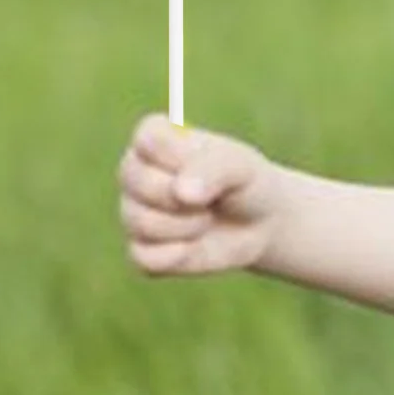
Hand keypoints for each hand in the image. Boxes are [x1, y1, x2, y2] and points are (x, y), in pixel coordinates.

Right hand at [119, 114, 281, 276]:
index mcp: (155, 139)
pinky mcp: (141, 250)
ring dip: (187, 227)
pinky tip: (194, 246)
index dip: (178, 156)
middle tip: (212, 198)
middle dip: (185, 196)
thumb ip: (212, 170)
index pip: (146, 137)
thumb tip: (180, 193)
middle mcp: (136, 173)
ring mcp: (133, 212)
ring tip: (207, 219)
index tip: (205, 161)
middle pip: (138, 182)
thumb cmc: (246, 183)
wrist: (260, 223)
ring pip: (141, 223)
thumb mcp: (240, 166)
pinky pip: (144, 257)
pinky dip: (178, 255)